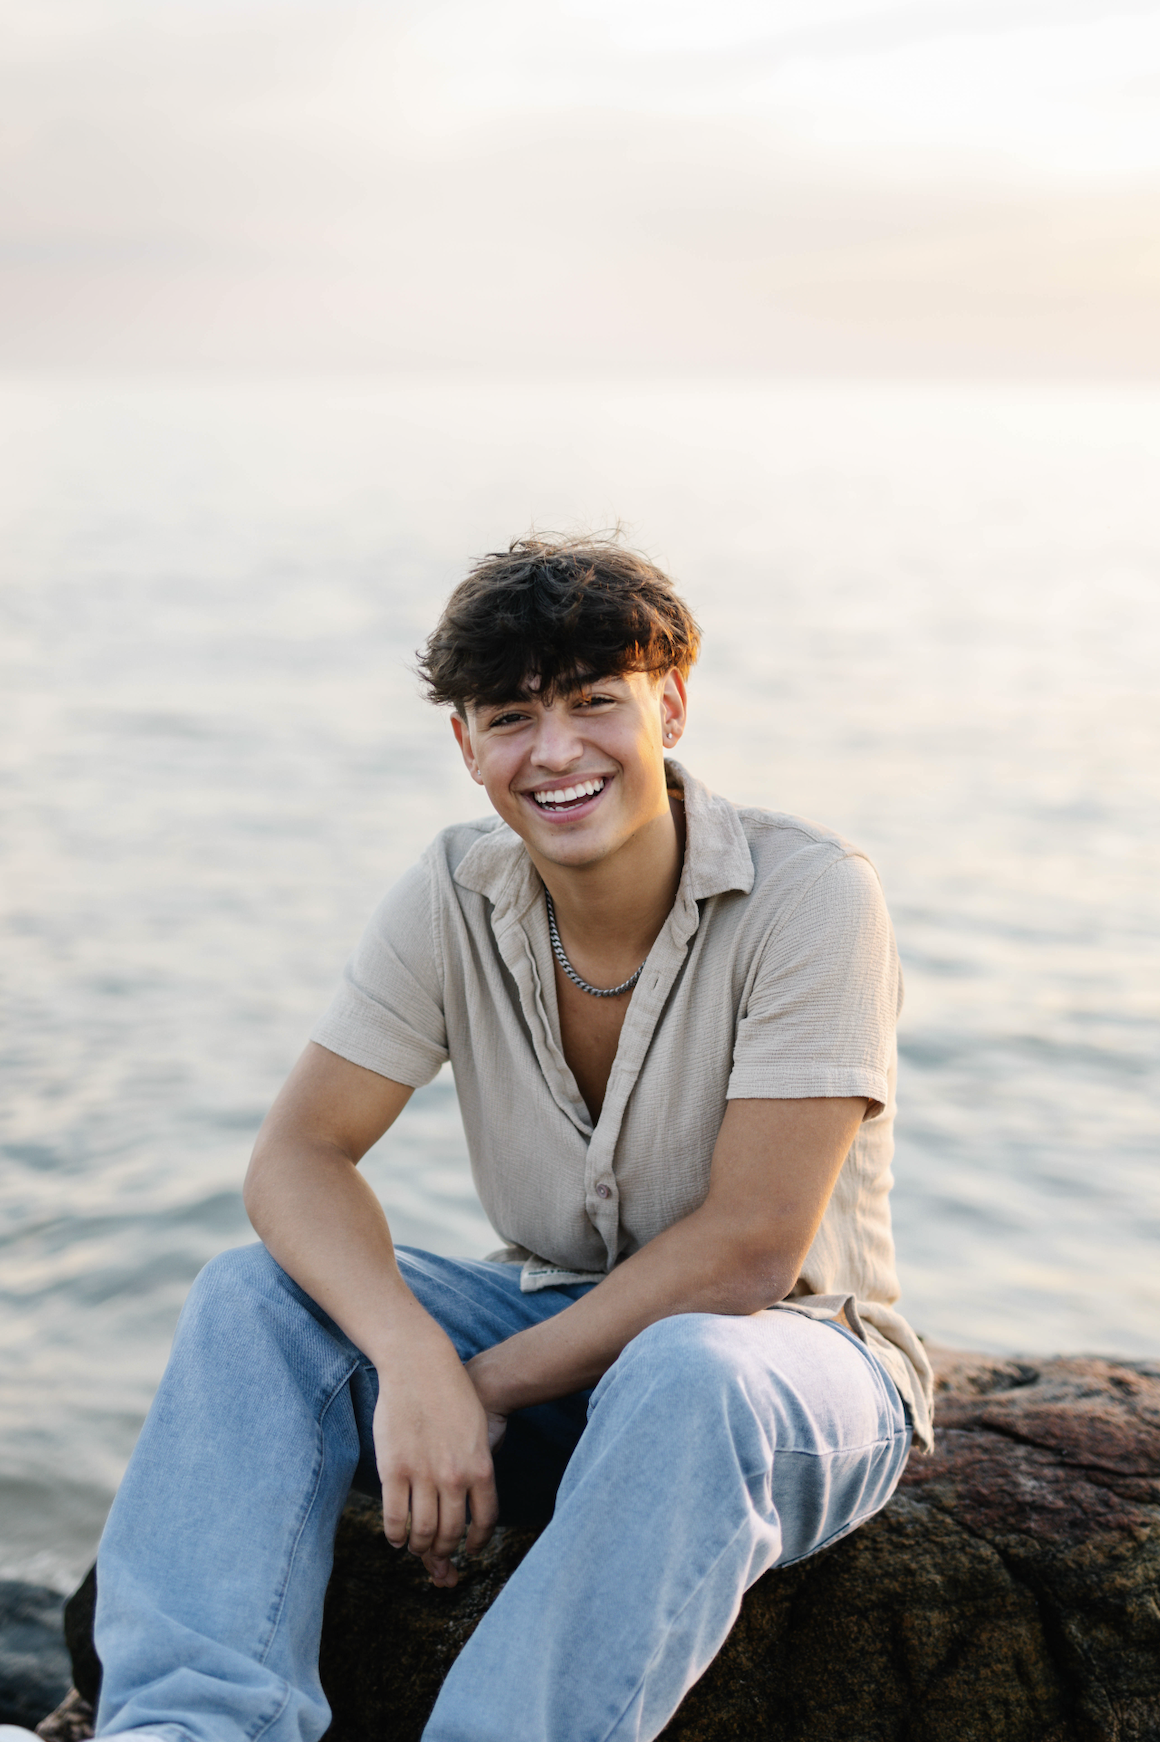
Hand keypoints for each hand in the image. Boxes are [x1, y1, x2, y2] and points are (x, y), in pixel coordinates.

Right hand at [373, 1317, 498, 1589]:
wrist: (420, 1364)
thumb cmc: (451, 1393)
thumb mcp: (478, 1431)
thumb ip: (476, 1466)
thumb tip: (471, 1499)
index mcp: (480, 1467)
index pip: (484, 1521)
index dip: (477, 1542)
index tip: (471, 1549)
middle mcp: (453, 1477)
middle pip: (450, 1533)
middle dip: (446, 1552)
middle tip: (441, 1557)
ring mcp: (422, 1474)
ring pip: (423, 1532)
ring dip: (421, 1548)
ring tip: (418, 1548)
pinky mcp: (393, 1469)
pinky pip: (395, 1517)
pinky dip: (396, 1535)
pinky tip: (398, 1538)